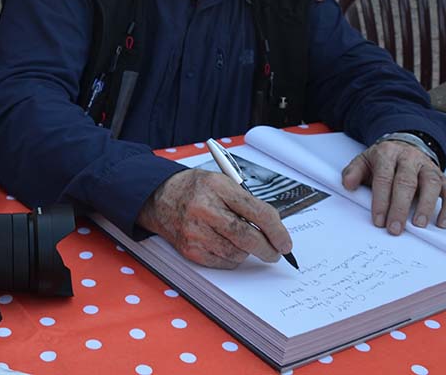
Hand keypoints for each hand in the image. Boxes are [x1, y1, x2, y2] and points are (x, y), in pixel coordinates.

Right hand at [137, 169, 291, 268]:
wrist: (159, 198)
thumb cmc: (196, 189)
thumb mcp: (222, 183)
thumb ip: (247, 202)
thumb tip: (274, 230)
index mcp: (218, 187)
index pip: (258, 213)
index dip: (278, 231)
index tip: (286, 243)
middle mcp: (205, 210)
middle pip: (248, 238)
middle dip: (268, 248)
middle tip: (275, 252)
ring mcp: (195, 232)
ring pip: (237, 254)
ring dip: (247, 252)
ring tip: (242, 242)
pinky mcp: (190, 250)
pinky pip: (223, 263)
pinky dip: (232, 258)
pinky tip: (227, 246)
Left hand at [341, 140, 445, 234]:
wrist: (405, 146)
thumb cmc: (383, 160)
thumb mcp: (364, 161)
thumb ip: (353, 172)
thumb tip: (348, 184)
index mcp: (388, 153)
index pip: (384, 177)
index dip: (381, 200)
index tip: (378, 220)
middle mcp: (410, 158)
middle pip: (406, 182)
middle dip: (400, 207)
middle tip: (395, 228)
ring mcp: (428, 167)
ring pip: (431, 184)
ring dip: (426, 206)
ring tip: (419, 225)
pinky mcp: (442, 177)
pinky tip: (442, 223)